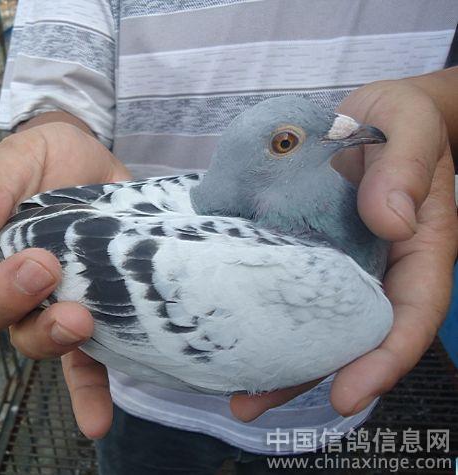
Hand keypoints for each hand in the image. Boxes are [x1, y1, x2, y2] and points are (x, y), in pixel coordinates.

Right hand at [0, 121, 129, 437]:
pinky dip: (87, 395)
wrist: (103, 167)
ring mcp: (39, 308)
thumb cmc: (50, 159)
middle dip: (2, 297)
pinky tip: (95, 422)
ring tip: (77, 316)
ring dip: (46, 336)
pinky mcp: (85, 320)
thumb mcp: (21, 157)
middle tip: (40, 265)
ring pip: (25, 341)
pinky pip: (81, 368)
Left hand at [230, 79, 457, 420]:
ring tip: (227, 391)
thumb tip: (391, 221)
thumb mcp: (412, 127)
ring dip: (273, 359)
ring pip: (310, 322)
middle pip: (348, 336)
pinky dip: (258, 312)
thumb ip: (406, 168)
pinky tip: (221, 330)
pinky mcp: (303, 248)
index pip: (408, 316)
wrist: (375, 112)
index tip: (345, 395)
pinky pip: (284, 288)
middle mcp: (375, 268)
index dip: (381, 361)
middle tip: (250, 405)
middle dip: (305, 377)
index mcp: (417, 250)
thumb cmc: (405, 120)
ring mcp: (336, 263)